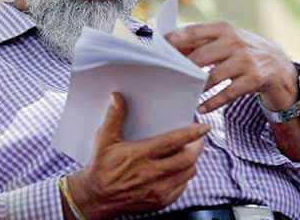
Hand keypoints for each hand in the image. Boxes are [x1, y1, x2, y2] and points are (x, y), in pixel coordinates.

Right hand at [66, 92, 209, 218]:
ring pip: (187, 174)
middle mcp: (151, 174)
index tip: (203, 127)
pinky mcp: (159, 202)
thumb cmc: (101, 167)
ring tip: (189, 153)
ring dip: (191, 162)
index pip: (172, 142)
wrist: (96, 197)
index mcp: (140, 155)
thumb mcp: (104, 140)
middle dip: (198, 147)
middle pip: (187, 159)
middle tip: (198, 139)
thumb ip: (114, 118)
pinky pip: (181, 188)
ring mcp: (157, 190)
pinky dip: (184, 178)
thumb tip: (118, 98)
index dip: (191, 133)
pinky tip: (178, 171)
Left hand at [165, 22, 297, 113]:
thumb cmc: (244, 52)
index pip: (192, 32)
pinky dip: (212, 102)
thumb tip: (168, 46)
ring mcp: (246, 61)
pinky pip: (227, 93)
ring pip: (212, 77)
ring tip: (183, 95)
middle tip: (168, 80)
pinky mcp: (254, 79)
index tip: (156, 51)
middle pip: (200, 57)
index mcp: (223, 29)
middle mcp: (235, 42)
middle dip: (182, 69)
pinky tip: (201, 107)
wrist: (281, 66)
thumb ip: (201, 42)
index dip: (172, 41)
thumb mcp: (227, 41)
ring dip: (196, 89)